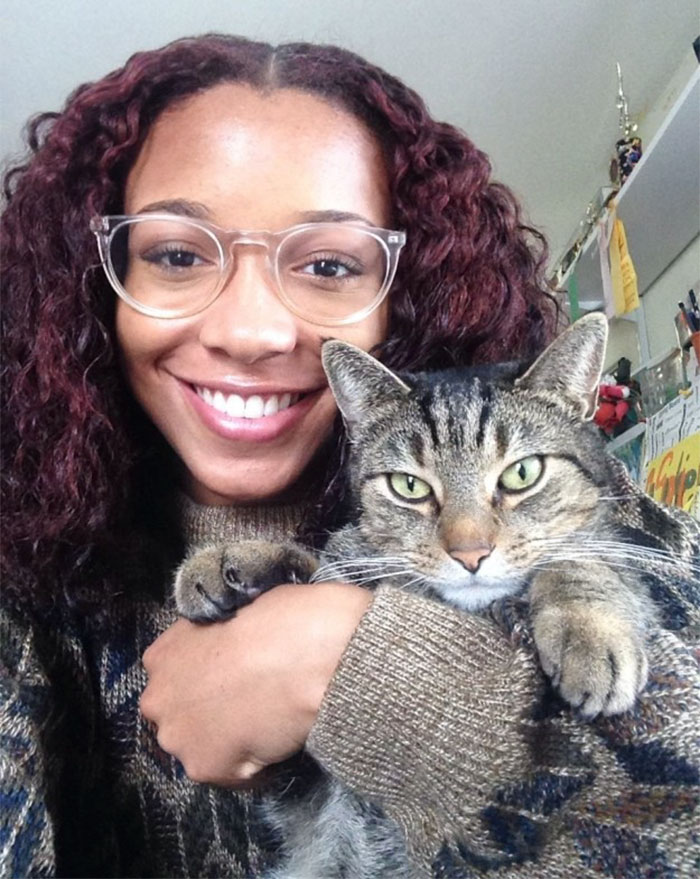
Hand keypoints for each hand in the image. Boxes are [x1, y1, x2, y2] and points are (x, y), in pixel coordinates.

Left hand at [140, 582, 372, 785]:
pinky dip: (255, 767)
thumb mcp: (234, 612)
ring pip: (202, 749)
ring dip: (229, 742)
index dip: (205, 680)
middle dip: (209, 715)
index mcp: (162, 656)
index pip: (174, 678)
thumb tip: (231, 648)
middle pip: (181, 718)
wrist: (303, 656)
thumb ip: (216, 640)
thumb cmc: (278, 622)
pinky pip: (233, 775)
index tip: (231, 678)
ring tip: (267, 724)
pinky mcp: (206, 769)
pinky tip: (277, 741)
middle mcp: (158, 700)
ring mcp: (180, 738)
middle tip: (250, 702)